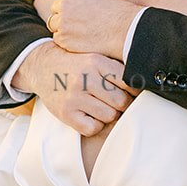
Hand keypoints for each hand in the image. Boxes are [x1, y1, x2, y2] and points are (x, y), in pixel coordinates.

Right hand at [15, 43, 135, 135]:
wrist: (43, 67)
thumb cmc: (77, 65)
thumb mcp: (95, 57)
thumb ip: (116, 69)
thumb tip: (144, 86)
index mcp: (96, 62)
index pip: (128, 81)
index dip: (134, 90)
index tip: (131, 92)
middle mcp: (85, 78)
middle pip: (121, 101)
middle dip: (123, 105)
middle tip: (117, 102)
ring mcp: (74, 97)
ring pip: (109, 116)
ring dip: (109, 115)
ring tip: (101, 107)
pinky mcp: (65, 113)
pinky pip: (92, 128)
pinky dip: (95, 126)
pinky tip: (90, 115)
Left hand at [41, 0, 141, 58]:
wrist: (125, 30)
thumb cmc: (118, 13)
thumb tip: (74, 4)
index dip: (70, 3)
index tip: (79, 11)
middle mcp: (65, 2)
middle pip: (56, 8)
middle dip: (65, 15)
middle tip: (80, 24)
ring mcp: (62, 21)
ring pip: (54, 24)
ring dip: (64, 28)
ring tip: (81, 33)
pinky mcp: (63, 38)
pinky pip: (58, 39)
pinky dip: (67, 41)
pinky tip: (81, 42)